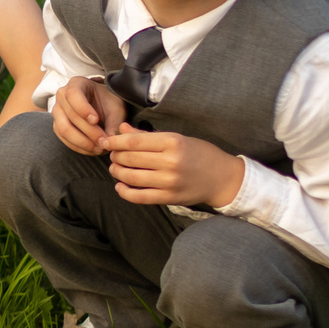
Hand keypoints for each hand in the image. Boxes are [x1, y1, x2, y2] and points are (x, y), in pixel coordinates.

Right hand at [53, 75, 125, 155]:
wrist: (101, 106)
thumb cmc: (108, 102)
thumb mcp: (116, 108)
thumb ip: (114, 122)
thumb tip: (110, 141)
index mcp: (76, 84)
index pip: (73, 95)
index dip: (83, 109)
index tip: (96, 120)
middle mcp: (62, 96)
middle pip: (70, 116)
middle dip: (88, 132)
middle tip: (104, 142)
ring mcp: (57, 112)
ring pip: (64, 130)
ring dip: (83, 142)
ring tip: (100, 148)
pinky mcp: (57, 126)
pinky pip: (64, 139)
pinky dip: (79, 147)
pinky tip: (92, 150)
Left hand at [106, 125, 245, 207]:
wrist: (222, 178)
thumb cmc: (199, 153)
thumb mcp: (176, 138)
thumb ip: (147, 135)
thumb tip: (121, 129)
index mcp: (172, 142)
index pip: (134, 142)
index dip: (115, 142)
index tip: (106, 142)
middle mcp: (170, 162)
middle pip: (130, 158)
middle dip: (115, 156)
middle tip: (112, 155)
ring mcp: (169, 182)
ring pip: (131, 177)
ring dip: (117, 172)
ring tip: (115, 168)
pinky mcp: (169, 198)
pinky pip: (139, 197)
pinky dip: (124, 192)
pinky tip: (120, 186)